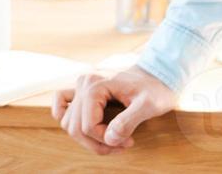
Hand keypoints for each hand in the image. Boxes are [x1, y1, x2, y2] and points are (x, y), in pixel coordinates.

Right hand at [52, 66, 178, 154]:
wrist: (160, 76)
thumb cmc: (157, 89)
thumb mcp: (150, 105)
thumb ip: (130, 120)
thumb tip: (109, 138)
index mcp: (97, 86)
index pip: (88, 126)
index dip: (104, 140)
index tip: (127, 142)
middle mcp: (85, 83)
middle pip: (76, 127)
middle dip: (97, 143)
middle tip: (121, 146)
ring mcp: (82, 86)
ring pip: (69, 122)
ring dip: (85, 139)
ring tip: (112, 142)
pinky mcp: (83, 90)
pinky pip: (61, 101)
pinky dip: (62, 115)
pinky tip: (78, 126)